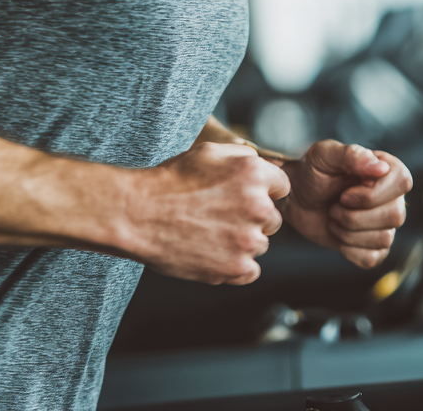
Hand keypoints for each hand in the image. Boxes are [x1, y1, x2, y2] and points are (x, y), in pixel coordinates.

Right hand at [122, 143, 288, 284]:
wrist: (140, 213)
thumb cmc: (172, 181)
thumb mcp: (211, 152)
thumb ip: (245, 156)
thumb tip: (262, 165)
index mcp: (254, 174)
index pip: (282, 187)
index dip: (264, 191)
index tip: (244, 197)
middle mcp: (257, 206)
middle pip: (273, 218)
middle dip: (254, 217)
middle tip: (223, 216)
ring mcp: (247, 240)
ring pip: (261, 244)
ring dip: (243, 241)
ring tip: (212, 233)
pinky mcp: (235, 268)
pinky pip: (251, 270)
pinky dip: (236, 266)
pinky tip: (215, 253)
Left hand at [280, 141, 411, 268]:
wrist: (298, 197)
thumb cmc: (313, 171)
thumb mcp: (325, 155)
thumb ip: (352, 155)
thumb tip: (381, 167)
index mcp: (387, 168)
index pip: (402, 182)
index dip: (373, 195)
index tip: (344, 195)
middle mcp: (392, 196)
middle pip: (395, 215)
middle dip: (355, 216)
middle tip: (334, 207)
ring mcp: (384, 222)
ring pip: (384, 239)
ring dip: (349, 232)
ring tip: (334, 217)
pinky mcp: (373, 245)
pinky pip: (373, 258)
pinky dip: (349, 250)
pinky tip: (338, 234)